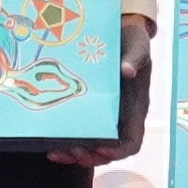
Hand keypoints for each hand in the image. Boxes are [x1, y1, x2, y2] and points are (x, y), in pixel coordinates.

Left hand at [58, 14, 157, 166]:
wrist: (121, 31)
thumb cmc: (133, 40)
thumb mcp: (137, 45)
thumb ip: (134, 57)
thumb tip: (127, 71)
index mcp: (136, 108)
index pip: (131, 141)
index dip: (117, 150)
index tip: (101, 148)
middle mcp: (120, 118)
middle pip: (108, 151)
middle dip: (89, 156)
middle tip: (71, 151)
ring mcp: (104, 116)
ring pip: (91, 146)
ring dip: (73, 154)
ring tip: (55, 152)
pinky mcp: (89, 110)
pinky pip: (78, 132)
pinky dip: (64, 142)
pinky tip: (49, 143)